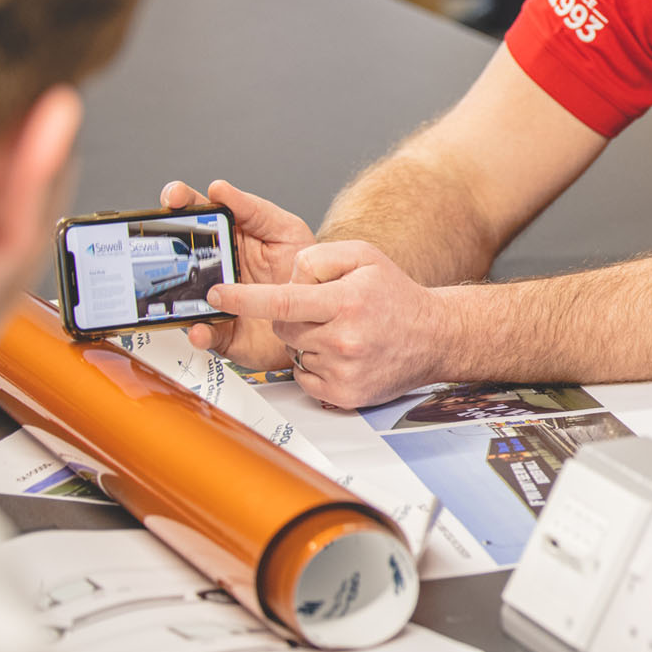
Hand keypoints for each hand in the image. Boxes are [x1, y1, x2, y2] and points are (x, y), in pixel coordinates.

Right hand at [160, 179, 315, 369]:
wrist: (320, 314)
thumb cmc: (301, 270)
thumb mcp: (285, 230)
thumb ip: (254, 209)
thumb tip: (219, 190)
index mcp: (227, 238)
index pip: (194, 214)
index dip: (179, 202)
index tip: (175, 197)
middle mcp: (214, 268)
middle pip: (179, 252)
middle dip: (164, 243)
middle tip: (161, 235)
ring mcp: (216, 299)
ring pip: (181, 296)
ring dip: (174, 295)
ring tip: (181, 289)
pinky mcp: (223, 330)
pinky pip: (203, 332)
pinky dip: (198, 332)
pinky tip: (201, 327)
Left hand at [205, 240, 452, 407]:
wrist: (435, 337)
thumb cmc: (396, 297)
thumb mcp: (364, 256)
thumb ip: (318, 257)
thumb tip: (285, 277)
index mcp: (345, 301)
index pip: (282, 300)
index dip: (244, 298)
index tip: (216, 295)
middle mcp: (343, 338)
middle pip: (282, 327)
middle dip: (291, 316)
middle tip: (322, 311)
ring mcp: (342, 371)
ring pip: (293, 352)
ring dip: (306, 341)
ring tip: (341, 334)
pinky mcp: (343, 395)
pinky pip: (303, 378)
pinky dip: (314, 365)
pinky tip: (342, 354)